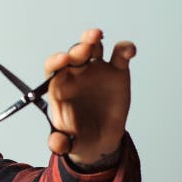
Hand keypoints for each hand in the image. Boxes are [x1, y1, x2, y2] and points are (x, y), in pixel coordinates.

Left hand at [44, 28, 135, 165]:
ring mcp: (96, 71)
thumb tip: (56, 145)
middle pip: (73, 55)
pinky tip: (128, 51)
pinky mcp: (116, 72)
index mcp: (59, 86)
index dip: (56, 62)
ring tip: (96, 36)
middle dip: (77, 49)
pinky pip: (119, 55)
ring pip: (93, 48)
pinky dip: (124, 49)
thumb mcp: (67, 143)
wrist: (99, 140)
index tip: (62, 60)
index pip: (53, 68)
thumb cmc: (77, 137)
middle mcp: (75, 74)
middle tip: (83, 50)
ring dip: (92, 40)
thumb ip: (59, 142)